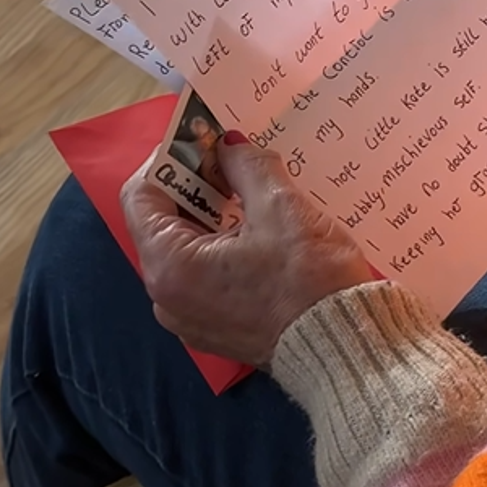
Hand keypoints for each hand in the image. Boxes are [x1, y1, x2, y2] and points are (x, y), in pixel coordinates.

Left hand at [121, 132, 373, 365]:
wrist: (345, 348)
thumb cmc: (309, 279)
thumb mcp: (279, 207)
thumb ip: (245, 164)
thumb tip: (229, 144)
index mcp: (170, 266)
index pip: (141, 195)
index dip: (170, 157)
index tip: (205, 138)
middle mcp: (166, 296)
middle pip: (161, 219)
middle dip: (193, 181)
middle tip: (232, 155)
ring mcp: (188, 316)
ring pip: (183, 245)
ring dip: (209, 209)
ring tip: (249, 186)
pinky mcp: (213, 327)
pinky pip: (201, 272)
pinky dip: (219, 241)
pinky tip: (254, 224)